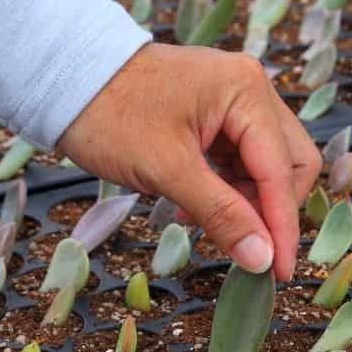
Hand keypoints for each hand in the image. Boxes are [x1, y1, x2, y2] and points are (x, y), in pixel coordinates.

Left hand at [57, 43, 321, 280]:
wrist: (63, 77)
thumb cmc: (110, 115)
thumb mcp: (167, 170)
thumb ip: (221, 214)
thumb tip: (263, 259)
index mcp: (246, 92)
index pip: (282, 171)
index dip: (282, 226)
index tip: (279, 273)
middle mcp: (251, 88)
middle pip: (289, 163)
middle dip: (269, 210)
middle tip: (243, 248)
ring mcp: (233, 98)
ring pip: (265, 164)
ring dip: (244, 201)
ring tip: (199, 222)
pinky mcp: (215, 112)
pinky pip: (239, 158)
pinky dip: (225, 188)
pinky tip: (191, 207)